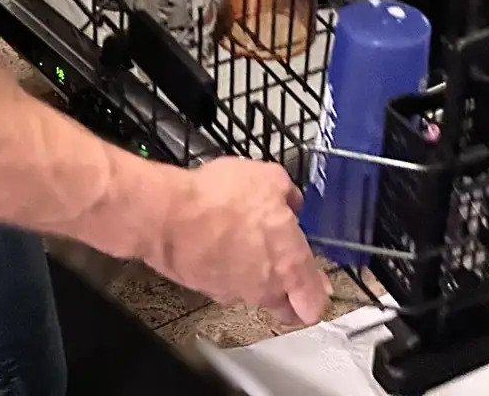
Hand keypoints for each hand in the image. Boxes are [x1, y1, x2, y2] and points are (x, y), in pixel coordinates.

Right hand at [130, 159, 329, 326]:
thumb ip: (288, 194)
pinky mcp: (207, 289)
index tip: (318, 284)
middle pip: (287, 310)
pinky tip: (223, 244)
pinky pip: (227, 284)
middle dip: (292, 297)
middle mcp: (265, 287)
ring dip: (257, 277)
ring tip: (248, 245)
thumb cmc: (221, 200)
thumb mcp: (269, 178)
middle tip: (289, 274)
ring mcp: (234, 292)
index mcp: (289, 264)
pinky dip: (229, 270)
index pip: (315, 304)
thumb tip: (291, 201)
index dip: (318, 295)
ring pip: (255, 295)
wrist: (169, 216)